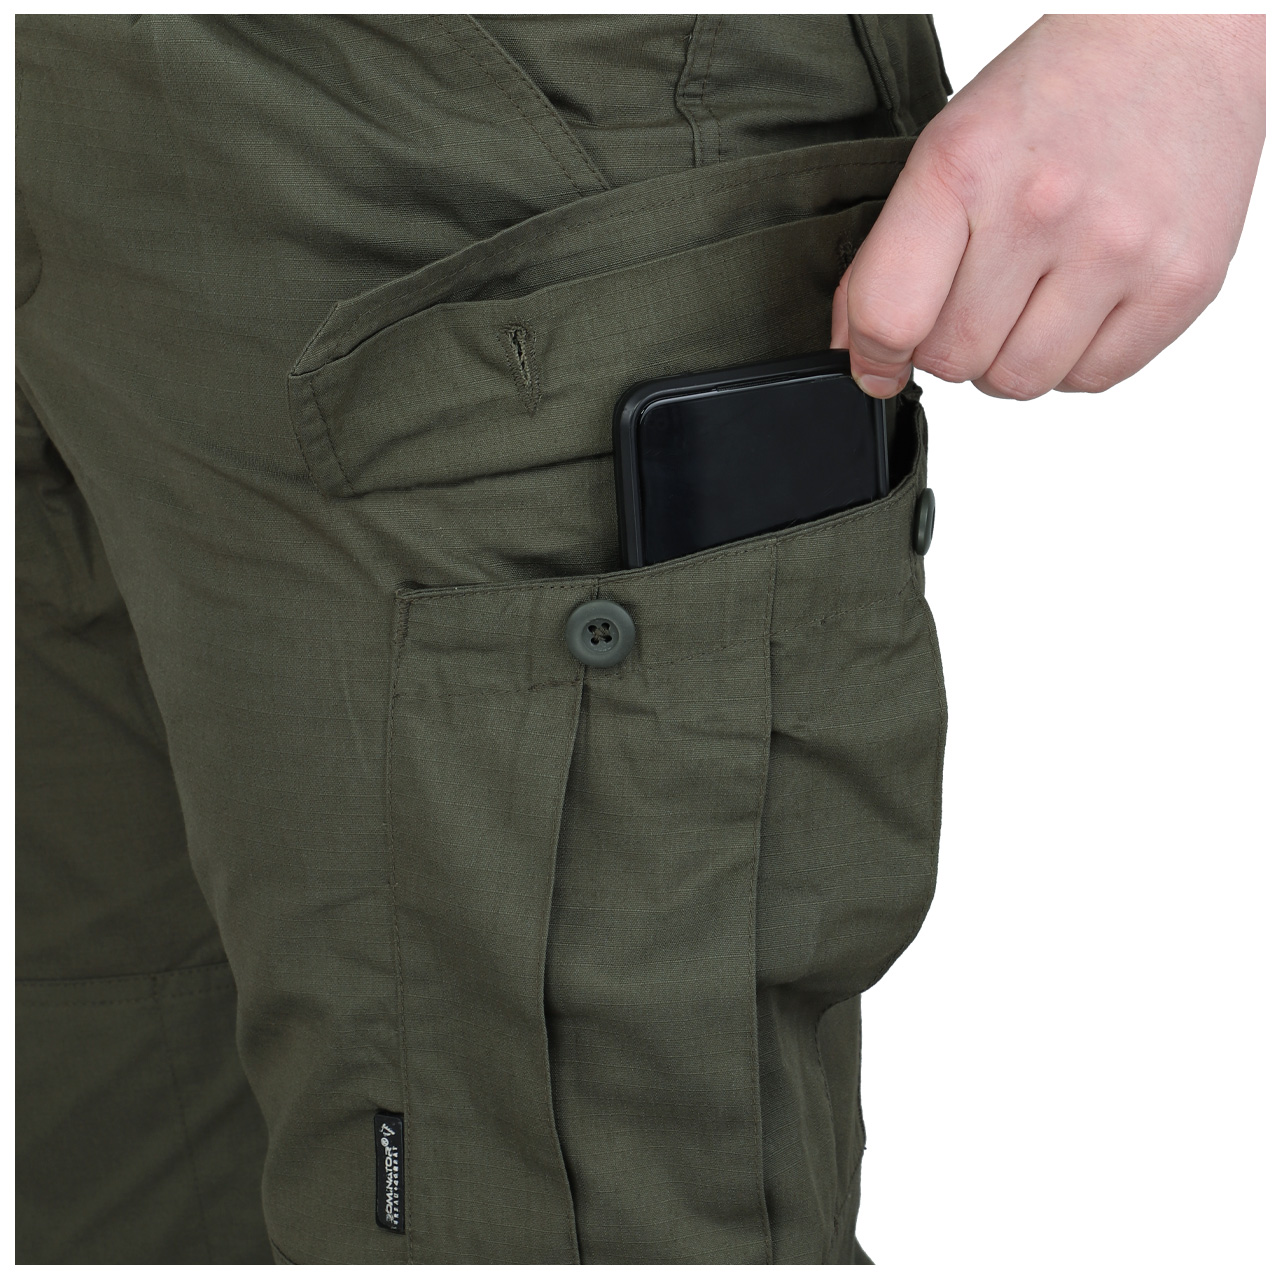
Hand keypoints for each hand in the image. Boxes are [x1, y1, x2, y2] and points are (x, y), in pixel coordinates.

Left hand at [831, 15, 1264, 399]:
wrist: (1180, 40)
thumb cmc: (1055, 94)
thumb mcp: (948, 148)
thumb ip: (893, 253)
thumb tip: (858, 351)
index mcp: (966, 168)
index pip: (890, 315)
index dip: (873, 352)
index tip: (877, 358)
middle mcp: (1045, 209)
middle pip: (954, 361)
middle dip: (950, 345)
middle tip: (975, 298)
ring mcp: (1122, 249)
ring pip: (1020, 383)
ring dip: (1010, 360)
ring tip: (1029, 299)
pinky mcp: (1183, 282)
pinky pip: (1092, 380)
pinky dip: (1073, 360)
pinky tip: (1080, 302)